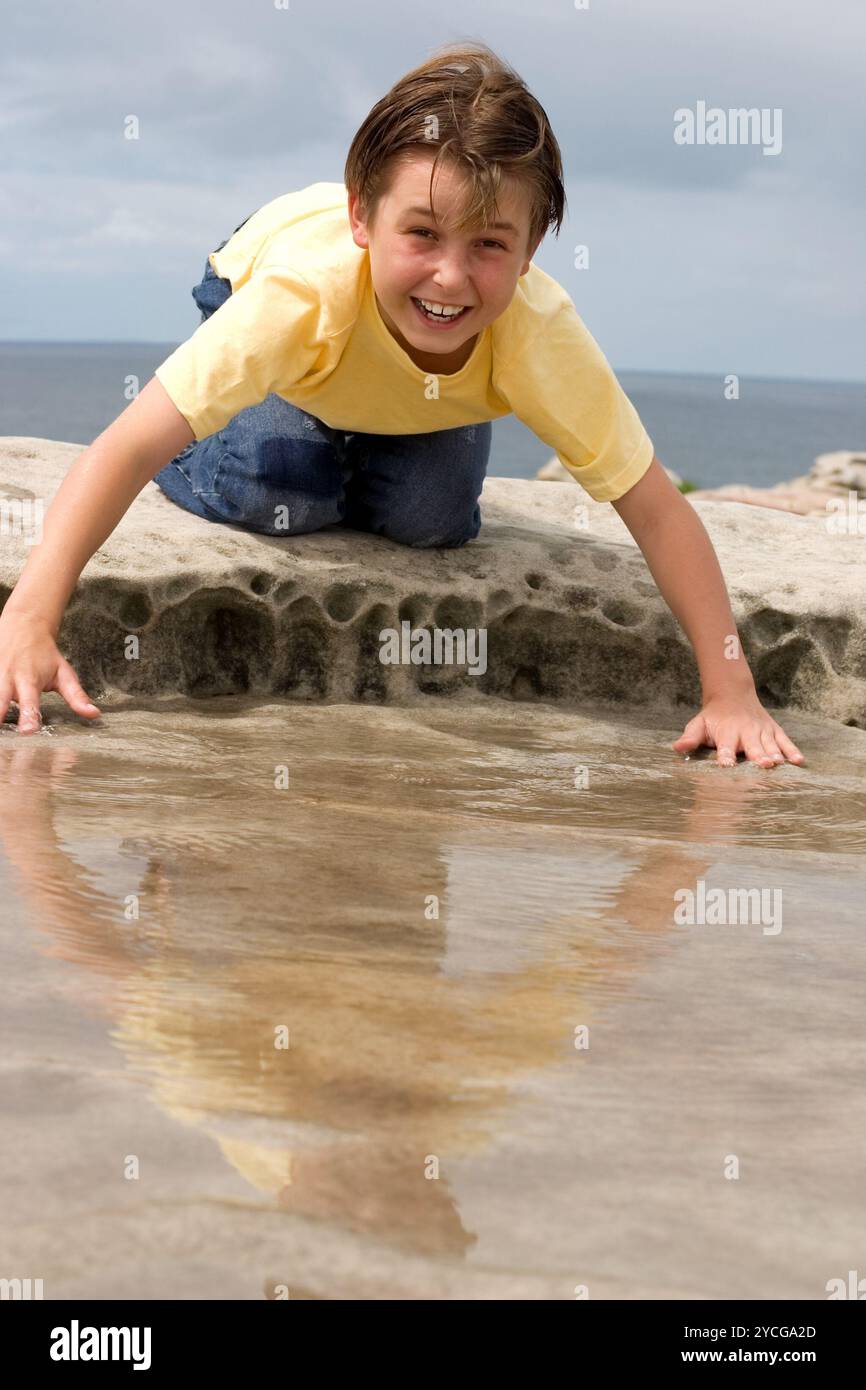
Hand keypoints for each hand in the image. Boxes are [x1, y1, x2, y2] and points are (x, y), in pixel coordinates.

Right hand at [0, 610, 100, 733]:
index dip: (30, 716)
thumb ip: (77, 696)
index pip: (31, 701)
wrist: (23, 625)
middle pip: (1, 699)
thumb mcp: (64, 673)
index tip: (28, 730)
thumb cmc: (44, 654)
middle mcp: (8, 677)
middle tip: (0, 730)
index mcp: (30, 679)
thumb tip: (94, 715)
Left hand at [672, 690, 804, 767]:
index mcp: (727, 733)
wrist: (732, 694)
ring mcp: (762, 731)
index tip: (727, 765)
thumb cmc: (713, 717)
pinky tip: (799, 761)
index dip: (726, 756)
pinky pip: (785, 741)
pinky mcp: (774, 730)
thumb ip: (690, 737)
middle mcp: (746, 732)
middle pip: (752, 746)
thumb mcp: (698, 724)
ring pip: (770, 744)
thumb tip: (677, 748)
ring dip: (775, 754)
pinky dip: (792, 750)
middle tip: (763, 765)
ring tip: (779, 763)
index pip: (725, 747)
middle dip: (758, 756)